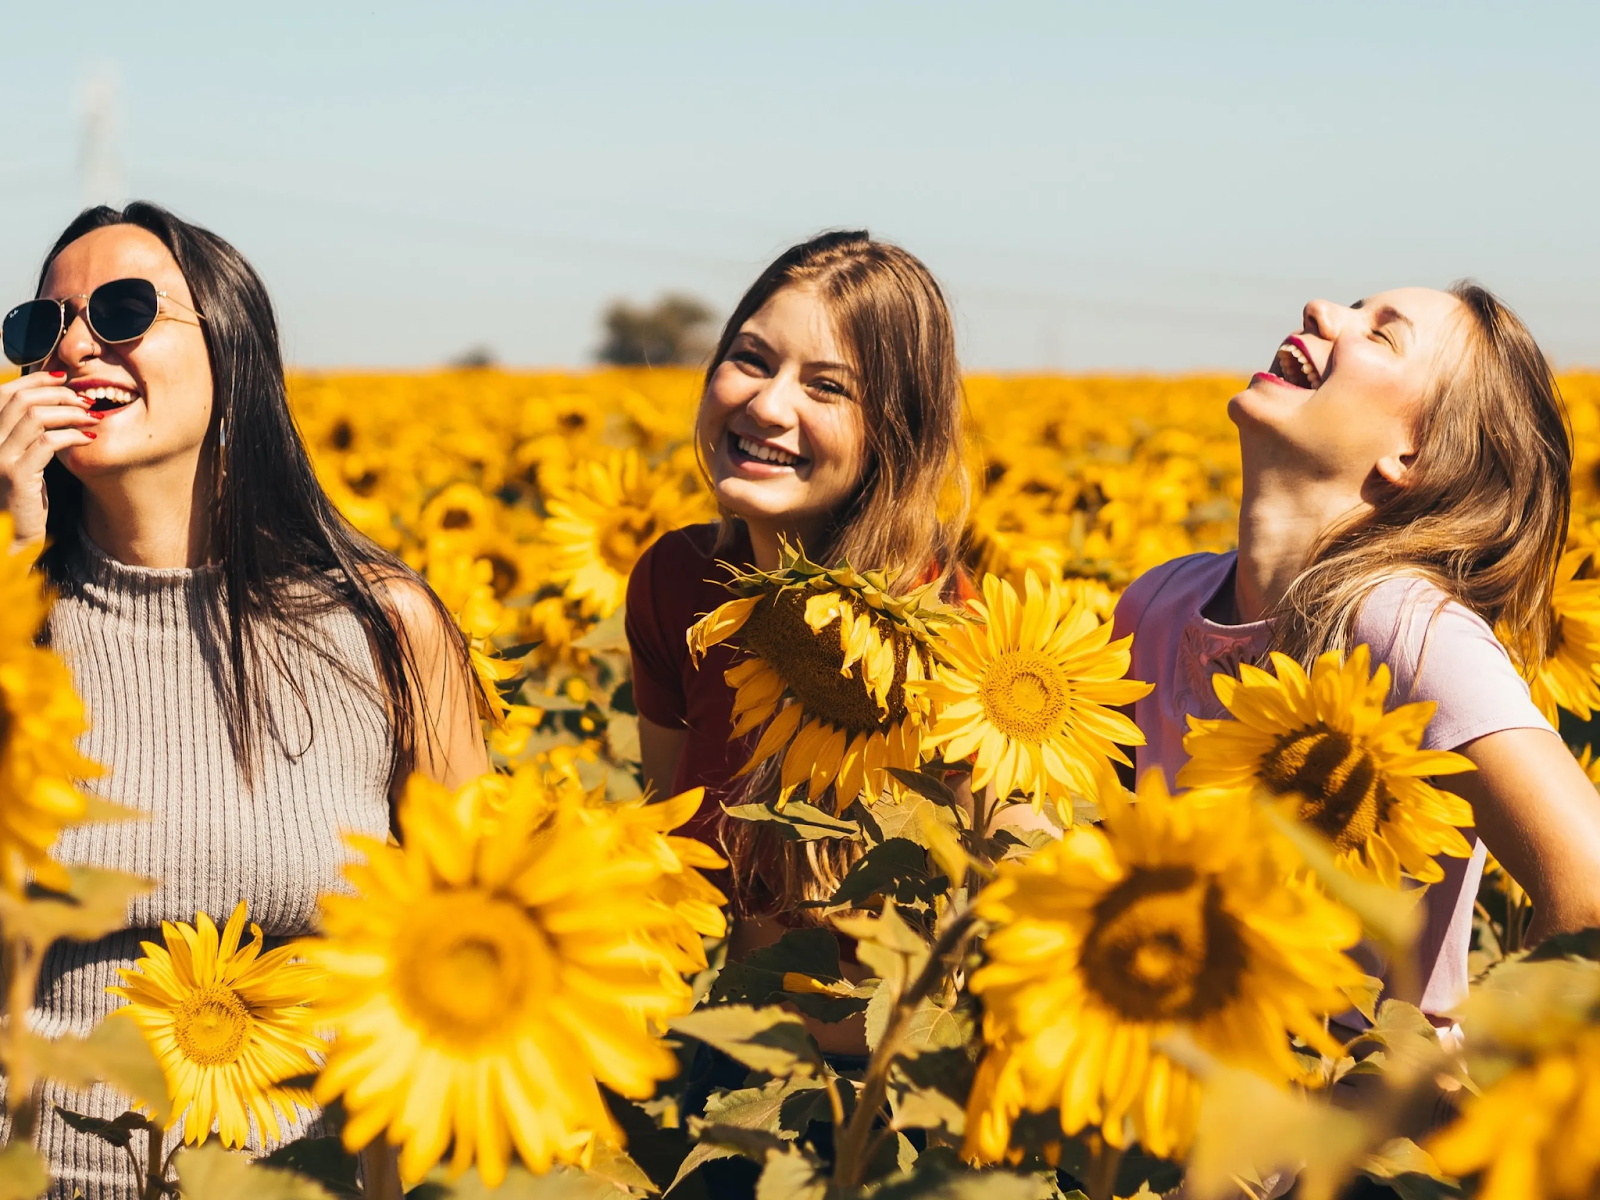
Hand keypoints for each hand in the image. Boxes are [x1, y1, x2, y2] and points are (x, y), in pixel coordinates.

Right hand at [0, 371, 97, 544]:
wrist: (11, 537)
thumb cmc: (24, 499)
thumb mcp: (24, 460)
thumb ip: (30, 435)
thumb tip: (56, 406)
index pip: (5, 392)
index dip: (36, 380)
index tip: (65, 379)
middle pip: (21, 400)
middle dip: (59, 394)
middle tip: (86, 400)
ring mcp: (0, 458)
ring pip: (35, 417)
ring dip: (70, 412)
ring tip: (92, 417)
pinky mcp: (17, 477)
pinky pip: (48, 443)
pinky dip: (72, 436)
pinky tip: (89, 439)